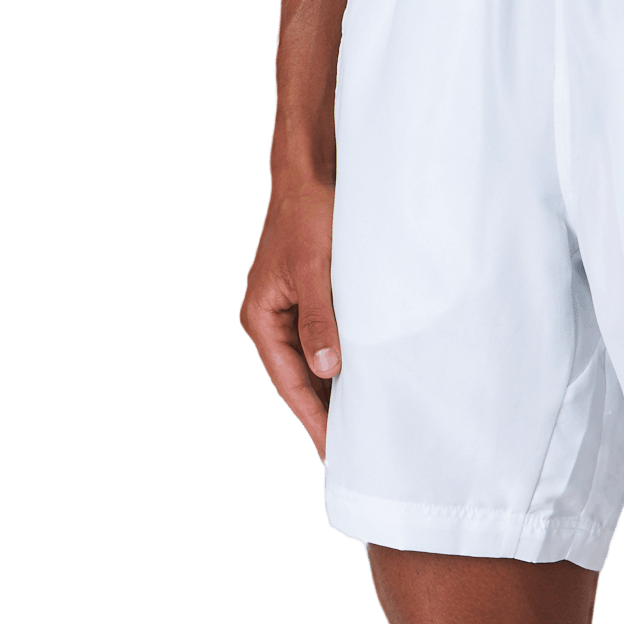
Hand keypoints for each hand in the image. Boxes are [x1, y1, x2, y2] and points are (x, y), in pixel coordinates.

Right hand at [238, 175, 341, 460]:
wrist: (312, 171)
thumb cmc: (310, 213)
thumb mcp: (315, 269)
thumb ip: (320, 321)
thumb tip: (326, 369)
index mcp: (262, 318)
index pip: (290, 383)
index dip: (313, 419)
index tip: (335, 451)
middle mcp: (270, 320)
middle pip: (299, 381)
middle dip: (323, 415)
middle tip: (354, 451)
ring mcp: (288, 311)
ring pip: (312, 365)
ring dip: (332, 394)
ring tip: (360, 428)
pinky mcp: (309, 301)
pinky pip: (322, 344)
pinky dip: (340, 367)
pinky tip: (360, 384)